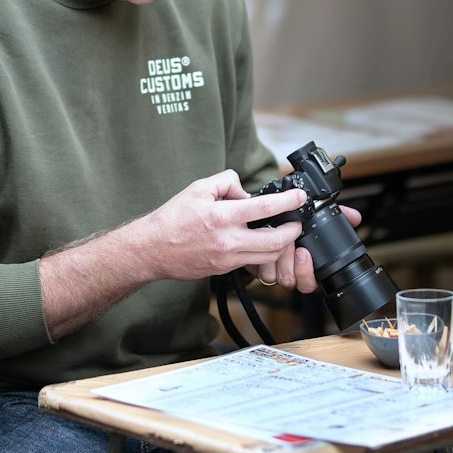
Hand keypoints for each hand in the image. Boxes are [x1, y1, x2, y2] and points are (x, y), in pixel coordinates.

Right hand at [144, 170, 308, 280]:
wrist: (152, 249)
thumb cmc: (172, 218)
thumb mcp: (198, 188)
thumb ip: (226, 183)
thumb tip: (245, 191)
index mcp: (222, 217)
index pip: (264, 208)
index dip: (288, 201)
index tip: (299, 196)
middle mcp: (227, 240)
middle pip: (275, 241)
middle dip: (293, 231)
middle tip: (297, 221)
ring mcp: (227, 258)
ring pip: (267, 256)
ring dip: (281, 245)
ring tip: (283, 233)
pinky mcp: (224, 270)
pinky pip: (252, 263)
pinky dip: (262, 253)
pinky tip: (261, 242)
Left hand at [250, 204, 362, 292]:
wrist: (262, 214)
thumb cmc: (291, 218)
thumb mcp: (314, 216)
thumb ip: (337, 216)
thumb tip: (355, 217)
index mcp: (304, 264)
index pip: (309, 284)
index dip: (306, 272)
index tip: (303, 252)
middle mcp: (287, 271)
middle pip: (290, 282)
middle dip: (289, 260)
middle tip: (290, 243)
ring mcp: (270, 270)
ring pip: (272, 277)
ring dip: (273, 256)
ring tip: (274, 238)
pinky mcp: (253, 265)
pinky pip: (255, 270)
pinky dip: (258, 256)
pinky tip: (260, 242)